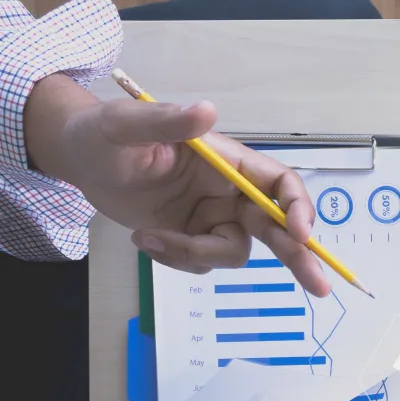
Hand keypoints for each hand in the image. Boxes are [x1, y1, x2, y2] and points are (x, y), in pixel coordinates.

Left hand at [23, 72, 327, 293]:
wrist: (78, 162)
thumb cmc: (102, 133)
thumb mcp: (127, 125)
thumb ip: (169, 121)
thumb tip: (207, 112)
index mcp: (227, 161)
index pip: (279, 184)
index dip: (297, 209)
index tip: (299, 235)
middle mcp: (229, 192)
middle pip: (279, 228)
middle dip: (299, 257)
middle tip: (320, 288)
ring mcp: (213, 219)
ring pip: (233, 253)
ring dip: (195, 255)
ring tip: (149, 238)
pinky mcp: (194, 239)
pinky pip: (202, 264)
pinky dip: (176, 260)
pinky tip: (145, 240)